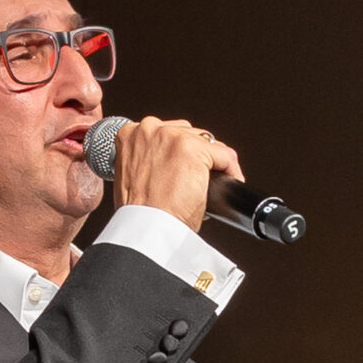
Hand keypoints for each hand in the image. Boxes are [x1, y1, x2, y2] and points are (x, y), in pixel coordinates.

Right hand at [106, 116, 245, 234]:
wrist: (147, 231)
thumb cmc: (141, 216)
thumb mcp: (135, 180)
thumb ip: (149, 164)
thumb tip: (172, 167)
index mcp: (131, 135)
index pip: (167, 135)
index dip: (181, 156)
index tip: (186, 171)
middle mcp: (149, 130)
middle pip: (189, 134)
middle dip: (198, 159)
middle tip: (199, 183)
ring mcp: (171, 137)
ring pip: (208, 143)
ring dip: (213, 165)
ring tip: (211, 186)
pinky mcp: (192, 149)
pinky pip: (224, 155)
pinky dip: (231, 171)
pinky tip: (226, 187)